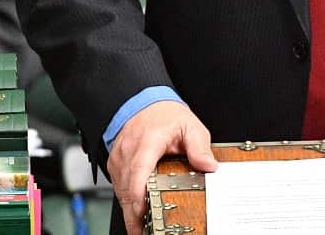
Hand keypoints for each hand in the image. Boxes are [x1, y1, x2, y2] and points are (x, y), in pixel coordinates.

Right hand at [106, 101, 216, 234]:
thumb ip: (199, 146)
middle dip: (134, 213)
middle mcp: (129, 150)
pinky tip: (136, 212)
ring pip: (120, 190)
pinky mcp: (116, 164)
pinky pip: (118, 186)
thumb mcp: (190, 125)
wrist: (144, 102)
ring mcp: (119, 158)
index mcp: (147, 141)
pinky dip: (126, 200)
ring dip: (129, 209)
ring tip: (141, 228)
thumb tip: (209, 166)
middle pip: (127, 187)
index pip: (139, 171)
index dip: (139, 195)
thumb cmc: (165, 115)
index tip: (143, 212)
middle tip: (143, 231)